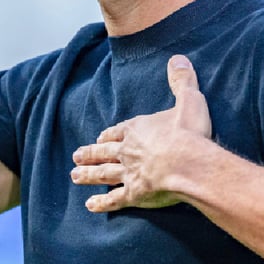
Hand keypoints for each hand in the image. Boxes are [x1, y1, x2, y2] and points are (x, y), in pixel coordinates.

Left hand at [71, 54, 213, 211]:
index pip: (119, 131)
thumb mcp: (189, 100)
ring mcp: (129, 173)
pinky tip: (90, 205)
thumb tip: (177, 58)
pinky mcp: (135, 194)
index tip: (100, 138)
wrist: (189, 163)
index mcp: (139, 129)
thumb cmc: (189, 132)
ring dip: (88, 175)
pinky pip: (114, 199)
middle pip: (105, 152)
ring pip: (103, 174)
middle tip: (75, 156)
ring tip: (74, 176)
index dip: (110, 135)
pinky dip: (102, 203)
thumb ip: (182, 80)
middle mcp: (128, 151)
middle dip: (91, 153)